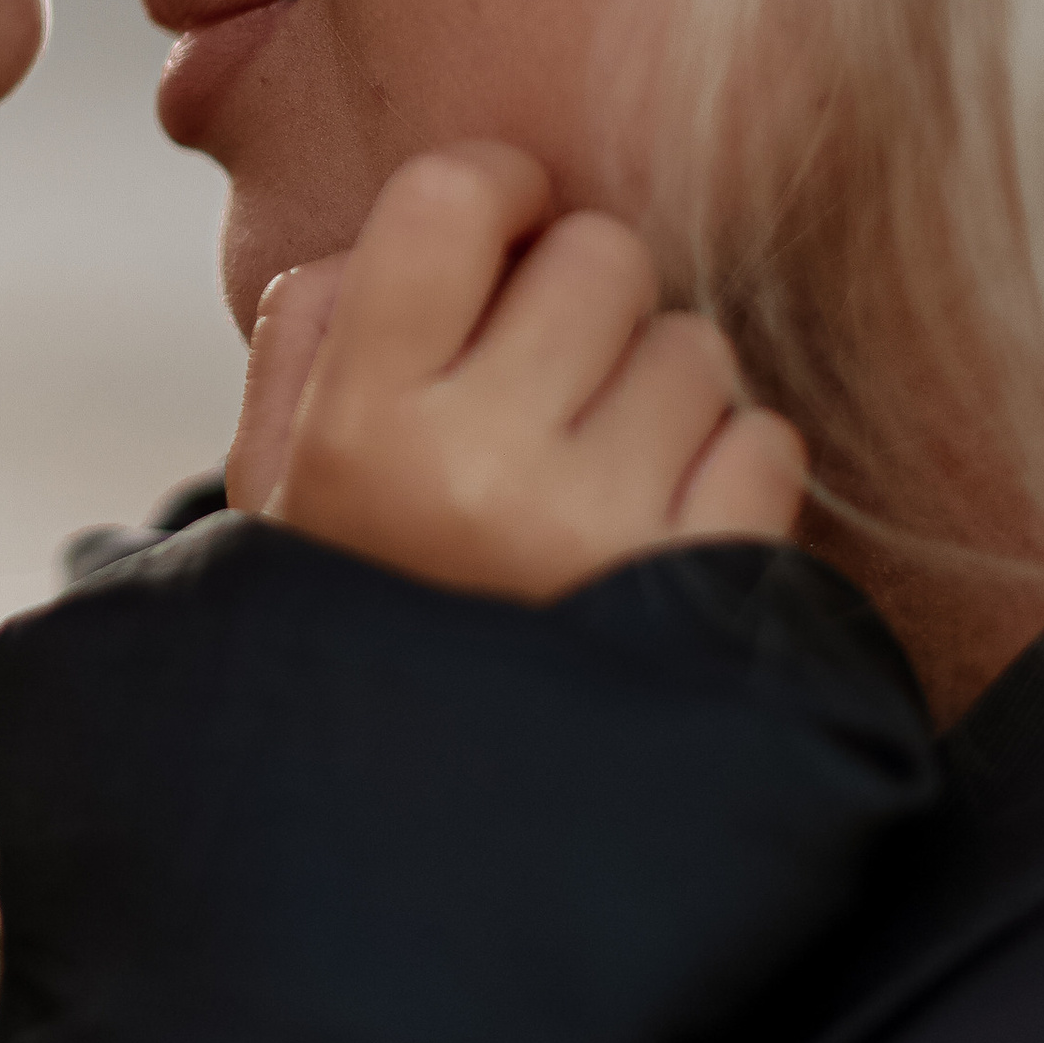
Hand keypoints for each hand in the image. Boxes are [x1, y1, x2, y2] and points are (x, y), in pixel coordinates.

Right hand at [223, 143, 808, 600]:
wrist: (420, 851)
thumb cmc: (355, 620)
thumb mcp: (274, 489)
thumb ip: (313, 334)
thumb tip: (436, 216)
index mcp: (357, 425)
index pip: (453, 196)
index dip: (496, 191)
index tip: (502, 237)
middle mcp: (478, 472)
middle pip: (601, 253)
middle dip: (586, 302)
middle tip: (550, 387)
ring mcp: (604, 537)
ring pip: (698, 345)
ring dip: (663, 393)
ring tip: (598, 481)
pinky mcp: (709, 596)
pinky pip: (768, 440)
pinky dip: (729, 473)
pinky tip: (659, 535)